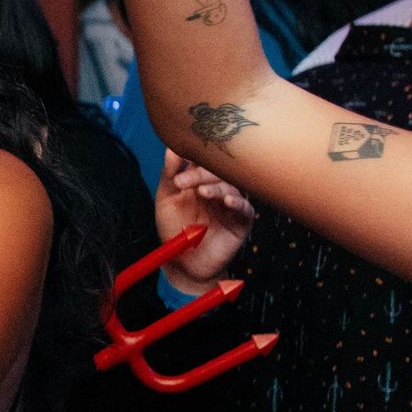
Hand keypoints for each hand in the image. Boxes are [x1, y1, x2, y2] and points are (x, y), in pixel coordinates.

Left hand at [155, 147, 254, 292]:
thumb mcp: (166, 200)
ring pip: (232, 187)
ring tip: (202, 193)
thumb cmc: (174, 229)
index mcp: (200, 180)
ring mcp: (231, 204)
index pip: (203, 161)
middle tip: (183, 182)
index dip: (193, 158)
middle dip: (201, 174)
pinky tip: (227, 202)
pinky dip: (238, 203)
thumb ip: (169, 175)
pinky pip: (245, 208)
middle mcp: (218, 189)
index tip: (178, 162)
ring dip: (217, 187)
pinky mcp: (241, 222)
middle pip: (218, 172)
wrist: (183, 264)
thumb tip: (172, 148)